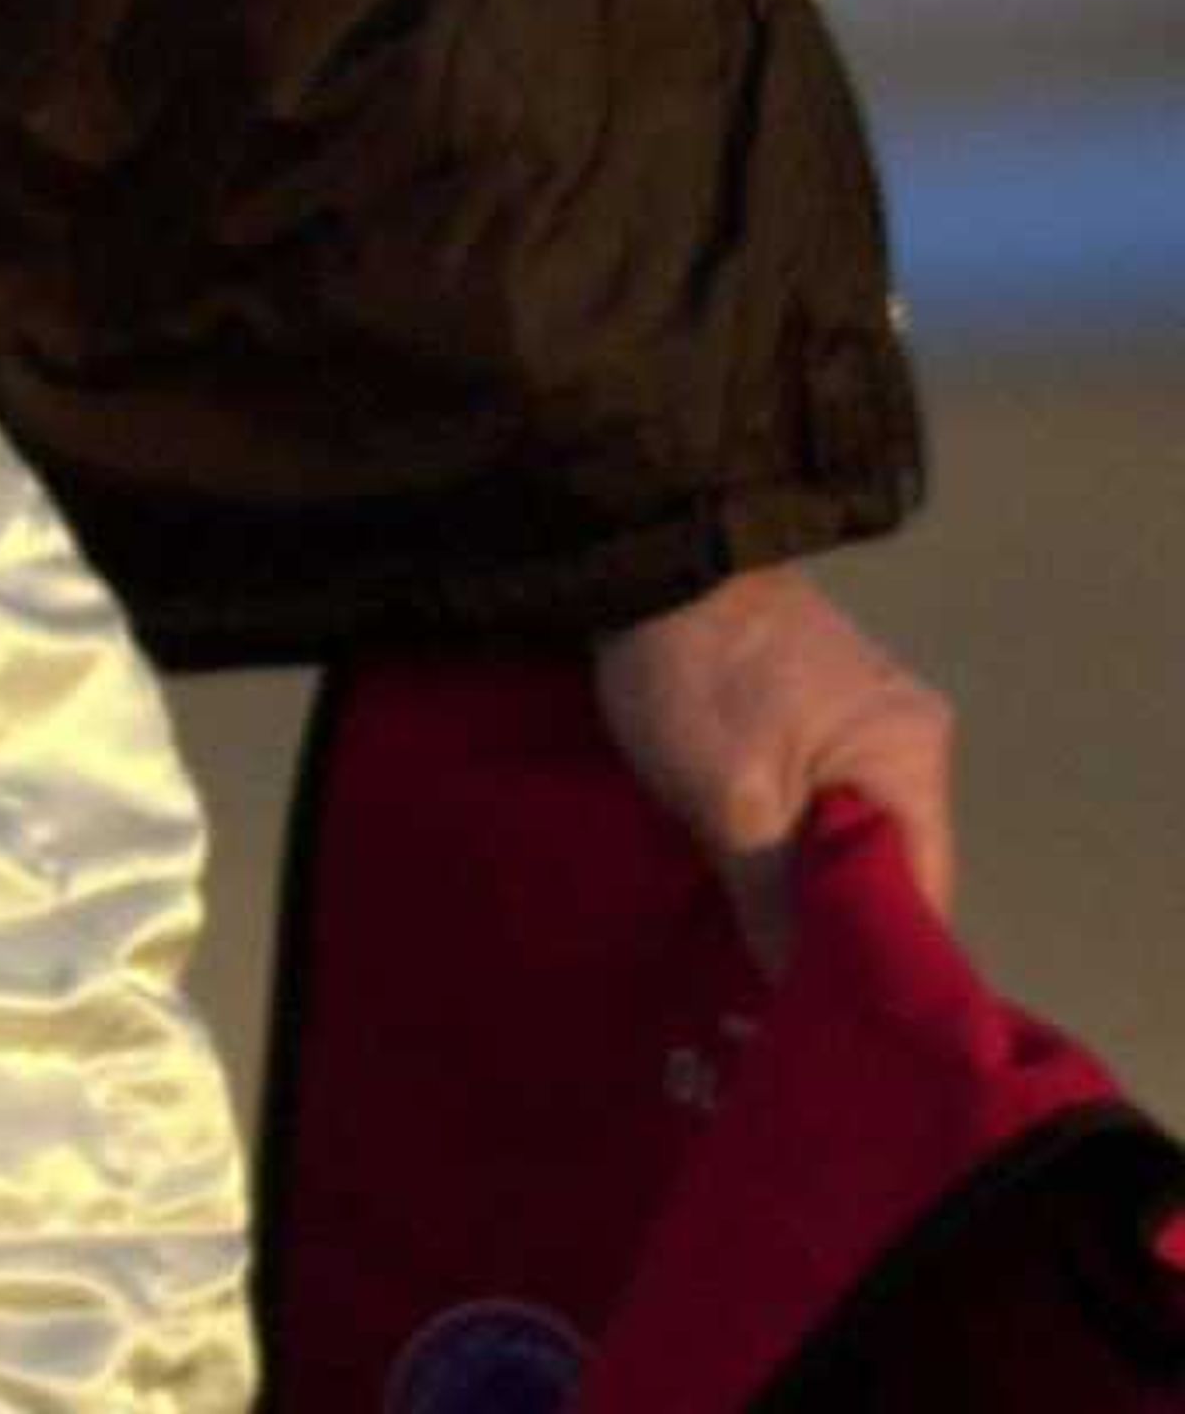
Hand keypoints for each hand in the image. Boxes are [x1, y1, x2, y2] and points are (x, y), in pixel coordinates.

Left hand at [590, 565, 956, 971]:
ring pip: (849, 832)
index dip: (879, 962)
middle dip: (836, 925)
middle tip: (782, 989)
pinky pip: (820, 793)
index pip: (924, 898)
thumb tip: (799, 988)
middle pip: (889, 868)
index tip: (832, 1017)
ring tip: (755, 940)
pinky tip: (742, 869)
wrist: (645, 552)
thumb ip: (776, 899)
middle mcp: (911, 738)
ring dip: (804, 879)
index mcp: (913, 759)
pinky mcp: (815, 700)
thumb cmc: (695, 673)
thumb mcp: (731, 801)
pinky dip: (787, 832)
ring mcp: (864, 713)